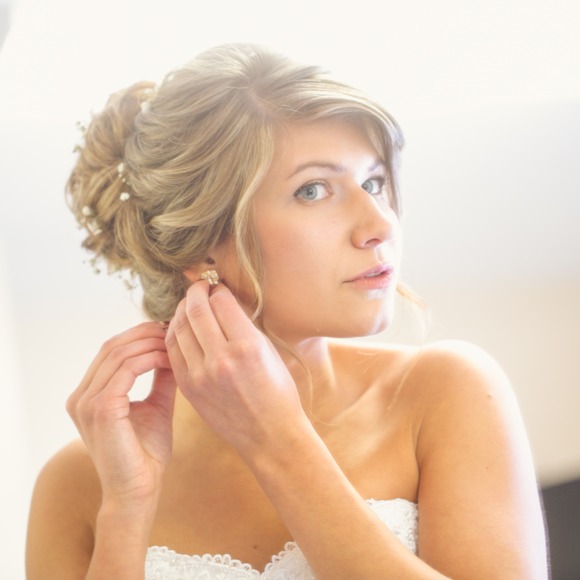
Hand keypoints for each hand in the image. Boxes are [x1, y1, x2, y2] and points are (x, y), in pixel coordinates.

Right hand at [66, 322, 176, 511]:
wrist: (139, 490)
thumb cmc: (147, 453)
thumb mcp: (156, 406)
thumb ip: (160, 378)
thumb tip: (173, 350)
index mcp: (89, 395)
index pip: (112, 350)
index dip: (139, 334)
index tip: (169, 330)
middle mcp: (81, 396)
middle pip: (113, 346)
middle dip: (145, 333)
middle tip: (174, 329)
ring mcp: (86, 403)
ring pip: (119, 354)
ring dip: (150, 343)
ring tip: (174, 342)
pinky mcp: (99, 409)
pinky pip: (125, 370)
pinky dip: (149, 359)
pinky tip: (169, 359)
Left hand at [165, 281, 304, 457]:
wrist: (269, 435)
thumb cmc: (277, 390)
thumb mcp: (267, 350)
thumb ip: (242, 324)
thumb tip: (221, 299)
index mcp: (247, 346)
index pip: (221, 301)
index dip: (218, 289)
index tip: (218, 286)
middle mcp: (221, 359)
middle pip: (196, 310)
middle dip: (196, 292)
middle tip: (200, 287)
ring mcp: (201, 375)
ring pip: (179, 327)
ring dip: (182, 310)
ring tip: (190, 305)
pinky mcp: (189, 387)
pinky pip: (173, 349)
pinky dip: (175, 332)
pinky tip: (183, 327)